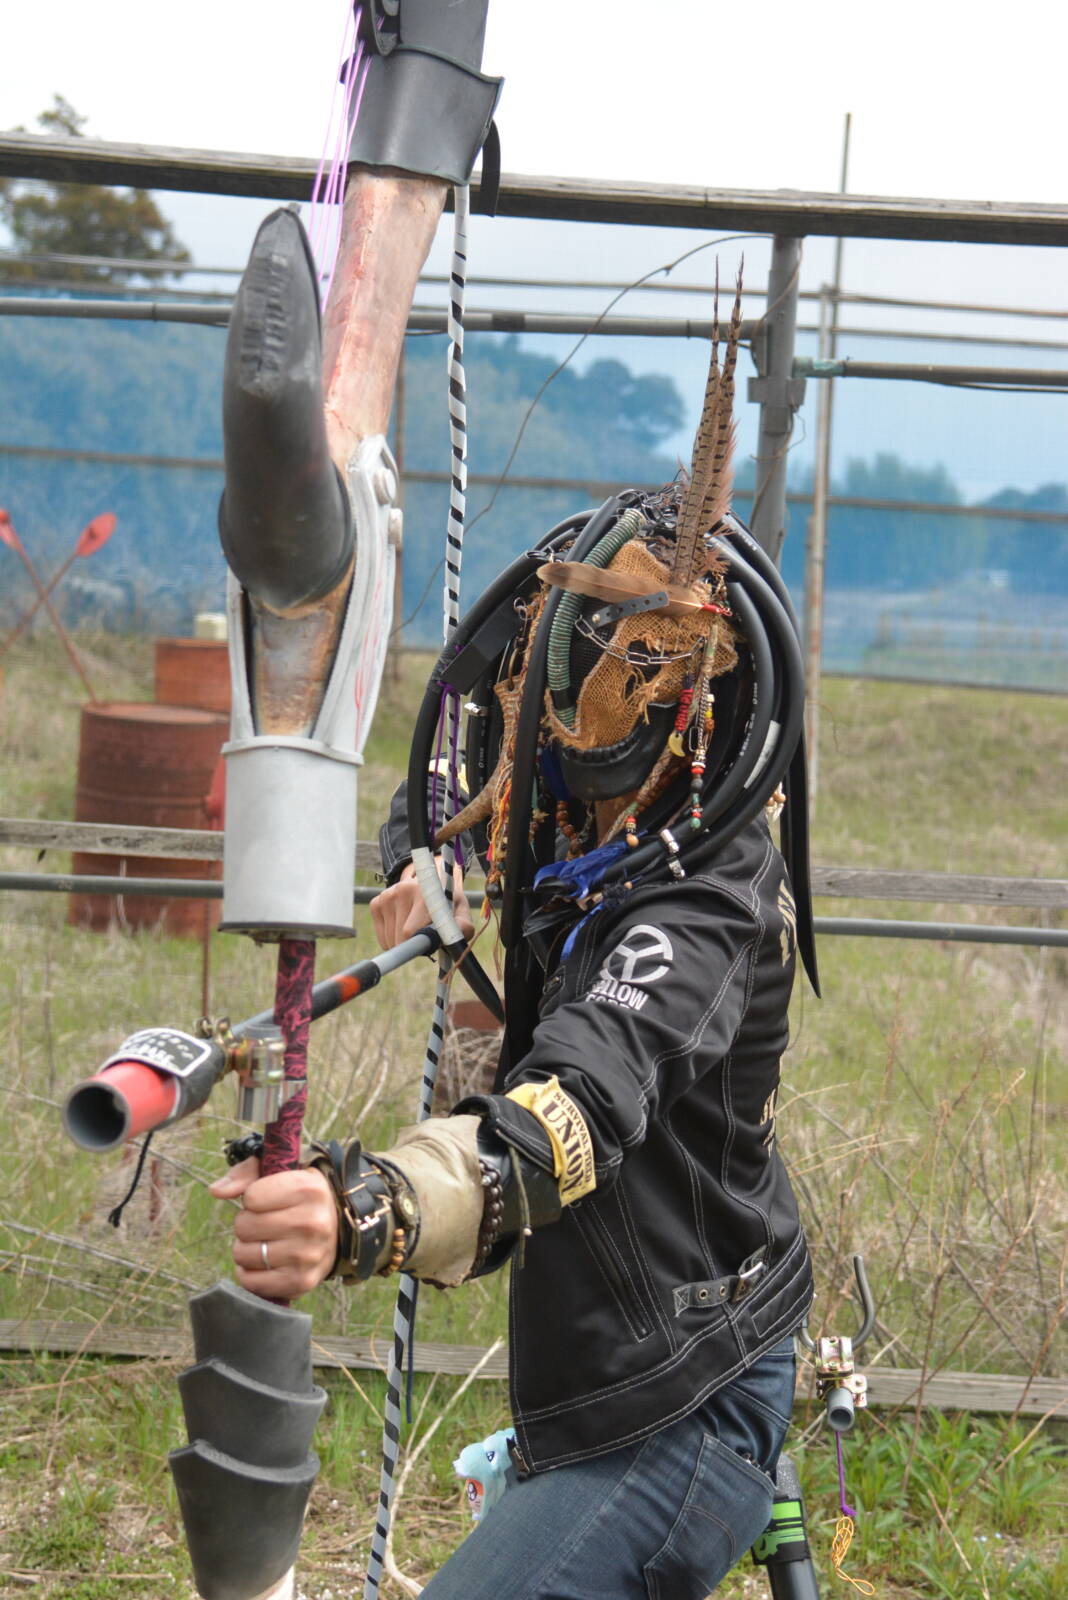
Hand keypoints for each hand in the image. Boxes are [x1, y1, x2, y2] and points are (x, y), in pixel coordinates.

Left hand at [208, 1157, 338, 1299]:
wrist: (336, 1228)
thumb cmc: (298, 1197)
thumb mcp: (280, 1172)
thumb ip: (245, 1174)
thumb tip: (216, 1191)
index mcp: (309, 1189)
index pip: (251, 1197)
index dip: (252, 1198)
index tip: (268, 1199)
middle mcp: (313, 1223)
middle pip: (244, 1226)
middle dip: (247, 1223)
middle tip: (266, 1222)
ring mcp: (308, 1255)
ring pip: (243, 1254)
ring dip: (247, 1248)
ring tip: (266, 1241)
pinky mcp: (301, 1282)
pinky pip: (250, 1281)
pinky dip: (249, 1272)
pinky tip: (264, 1262)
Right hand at [370, 859, 472, 949]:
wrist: (431, 887)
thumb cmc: (448, 906)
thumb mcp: (461, 913)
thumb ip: (463, 927)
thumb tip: (454, 939)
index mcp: (425, 892)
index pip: (410, 931)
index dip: (417, 944)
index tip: (423, 948)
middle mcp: (403, 890)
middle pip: (399, 938)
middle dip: (412, 946)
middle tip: (425, 937)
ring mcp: (387, 895)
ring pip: (390, 940)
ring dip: (403, 944)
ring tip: (416, 929)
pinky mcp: (376, 903)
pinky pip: (382, 938)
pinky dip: (392, 940)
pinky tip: (403, 926)